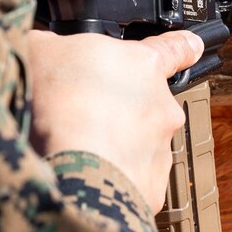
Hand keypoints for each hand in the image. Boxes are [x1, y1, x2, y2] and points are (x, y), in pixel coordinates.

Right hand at [25, 29, 201, 211]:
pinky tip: (84, 176)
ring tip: (76, 149)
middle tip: (81, 115)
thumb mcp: (39, 49)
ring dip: (114, 146)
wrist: (67, 171)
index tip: (192, 47)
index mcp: (142, 65)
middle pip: (145, 104)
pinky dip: (112, 180)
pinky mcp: (152, 189)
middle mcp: (161, 107)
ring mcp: (160, 150)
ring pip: (138, 145)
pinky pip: (132, 181)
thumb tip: (41, 45)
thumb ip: (50, 42)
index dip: (183, 47)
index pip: (176, 48)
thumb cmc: (58, 105)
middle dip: (117, 110)